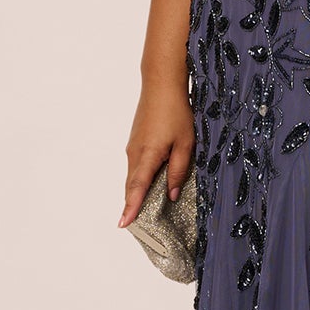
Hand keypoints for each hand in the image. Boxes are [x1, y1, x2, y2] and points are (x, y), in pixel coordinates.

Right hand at [119, 78, 196, 228]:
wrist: (161, 84)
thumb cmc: (176, 112)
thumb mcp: (186, 144)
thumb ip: (178, 171)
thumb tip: (172, 194)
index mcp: (148, 156)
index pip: (137, 188)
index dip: (131, 208)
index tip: (123, 224)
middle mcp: (134, 154)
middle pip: (132, 186)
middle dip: (132, 205)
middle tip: (135, 226)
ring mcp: (132, 147)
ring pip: (133, 176)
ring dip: (137, 192)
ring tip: (143, 211)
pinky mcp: (135, 141)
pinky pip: (136, 166)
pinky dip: (140, 179)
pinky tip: (150, 185)